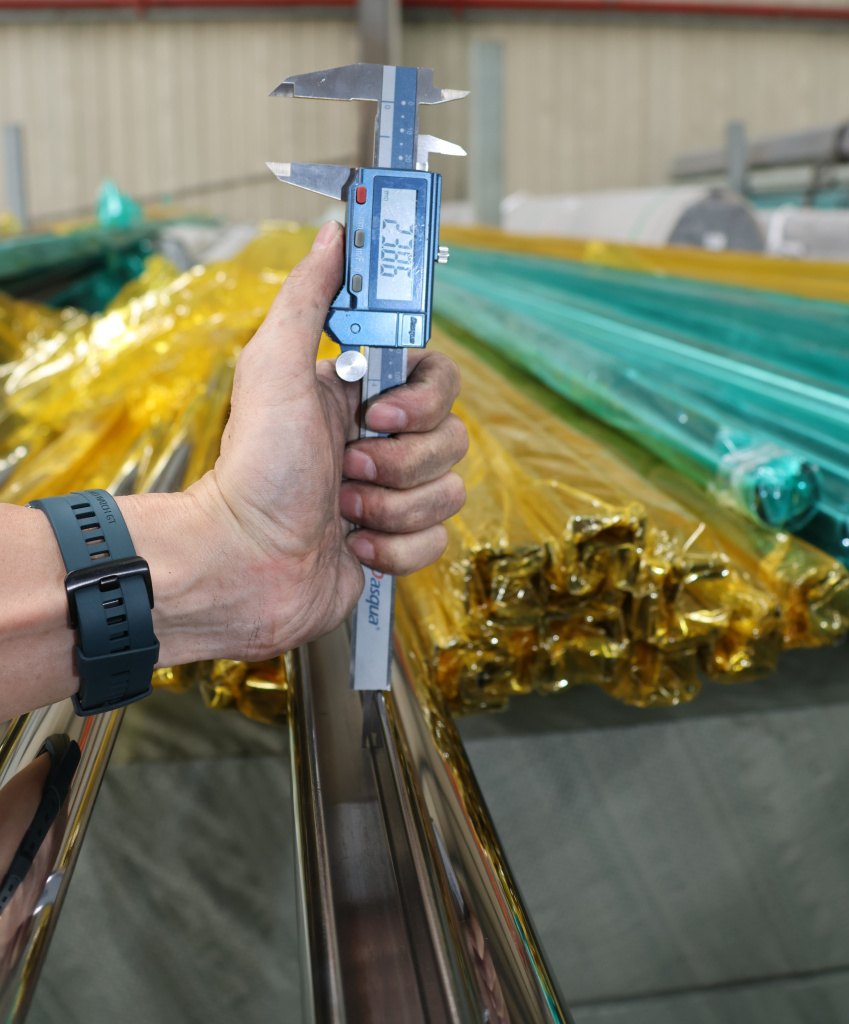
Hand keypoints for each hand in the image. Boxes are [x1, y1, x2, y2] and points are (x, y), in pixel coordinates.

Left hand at [189, 221, 467, 660]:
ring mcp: (391, 495)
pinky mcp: (396, 543)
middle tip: (347, 470)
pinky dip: (396, 548)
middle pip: (453, 438)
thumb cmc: (254, 470)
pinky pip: (438, 540)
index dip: (422, 401)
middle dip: (399, 462)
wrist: (243, 564)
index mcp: (362, 398)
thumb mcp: (273, 369)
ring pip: (450, 491)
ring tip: (342, 513)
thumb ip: (306, 298)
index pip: (439, 379)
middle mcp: (382, 443)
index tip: (378, 416)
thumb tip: (334, 233)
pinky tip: (353, 546)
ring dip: (392, 507)